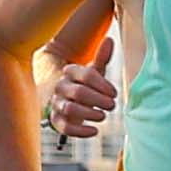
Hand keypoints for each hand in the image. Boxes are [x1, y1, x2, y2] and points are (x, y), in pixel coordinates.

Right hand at [41, 51, 117, 165]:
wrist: (68, 100)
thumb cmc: (85, 85)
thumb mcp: (94, 71)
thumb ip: (102, 57)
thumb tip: (109, 39)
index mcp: (70, 72)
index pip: (86, 75)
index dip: (103, 85)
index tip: (114, 93)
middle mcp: (60, 87)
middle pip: (79, 93)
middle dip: (98, 100)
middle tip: (112, 106)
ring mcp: (56, 104)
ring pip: (70, 109)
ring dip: (89, 114)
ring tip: (102, 116)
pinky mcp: (56, 120)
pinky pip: (64, 127)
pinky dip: (80, 131)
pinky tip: (94, 131)